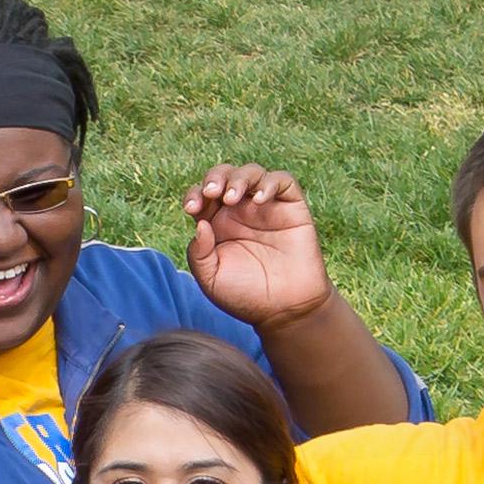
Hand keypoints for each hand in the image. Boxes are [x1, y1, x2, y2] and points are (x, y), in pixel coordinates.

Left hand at [183, 164, 335, 332]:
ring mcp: (266, 207)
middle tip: (212, 192)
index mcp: (216, 224)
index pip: (202, 196)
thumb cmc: (245, 295)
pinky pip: (283, 182)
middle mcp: (240, 211)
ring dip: (239, 179)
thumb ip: (199, 253)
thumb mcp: (211, 278)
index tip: (192, 208)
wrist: (285, 309)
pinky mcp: (291, 207)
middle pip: (225, 176)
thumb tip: (199, 224)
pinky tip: (259, 200)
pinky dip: (270, 183)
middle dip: (215, 177)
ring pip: (252, 173)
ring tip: (232, 197)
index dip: (195, 194)